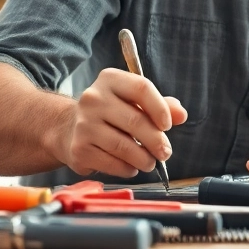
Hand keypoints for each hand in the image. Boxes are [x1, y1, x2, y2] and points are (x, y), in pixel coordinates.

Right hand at [51, 68, 187, 177]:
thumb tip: (181, 114)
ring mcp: (84, 124)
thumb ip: (160, 106)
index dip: (160, 108)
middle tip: (165, 152)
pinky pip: (113, 163)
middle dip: (156, 141)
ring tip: (149, 162)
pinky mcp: (79, 148)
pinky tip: (131, 167)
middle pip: (135, 121)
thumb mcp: (132, 102)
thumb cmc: (109, 114)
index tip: (167, 125)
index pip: (141, 88)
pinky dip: (128, 169)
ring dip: (144, 159)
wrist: (68, 128)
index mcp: (110, 80)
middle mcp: (93, 98)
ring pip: (125, 147)